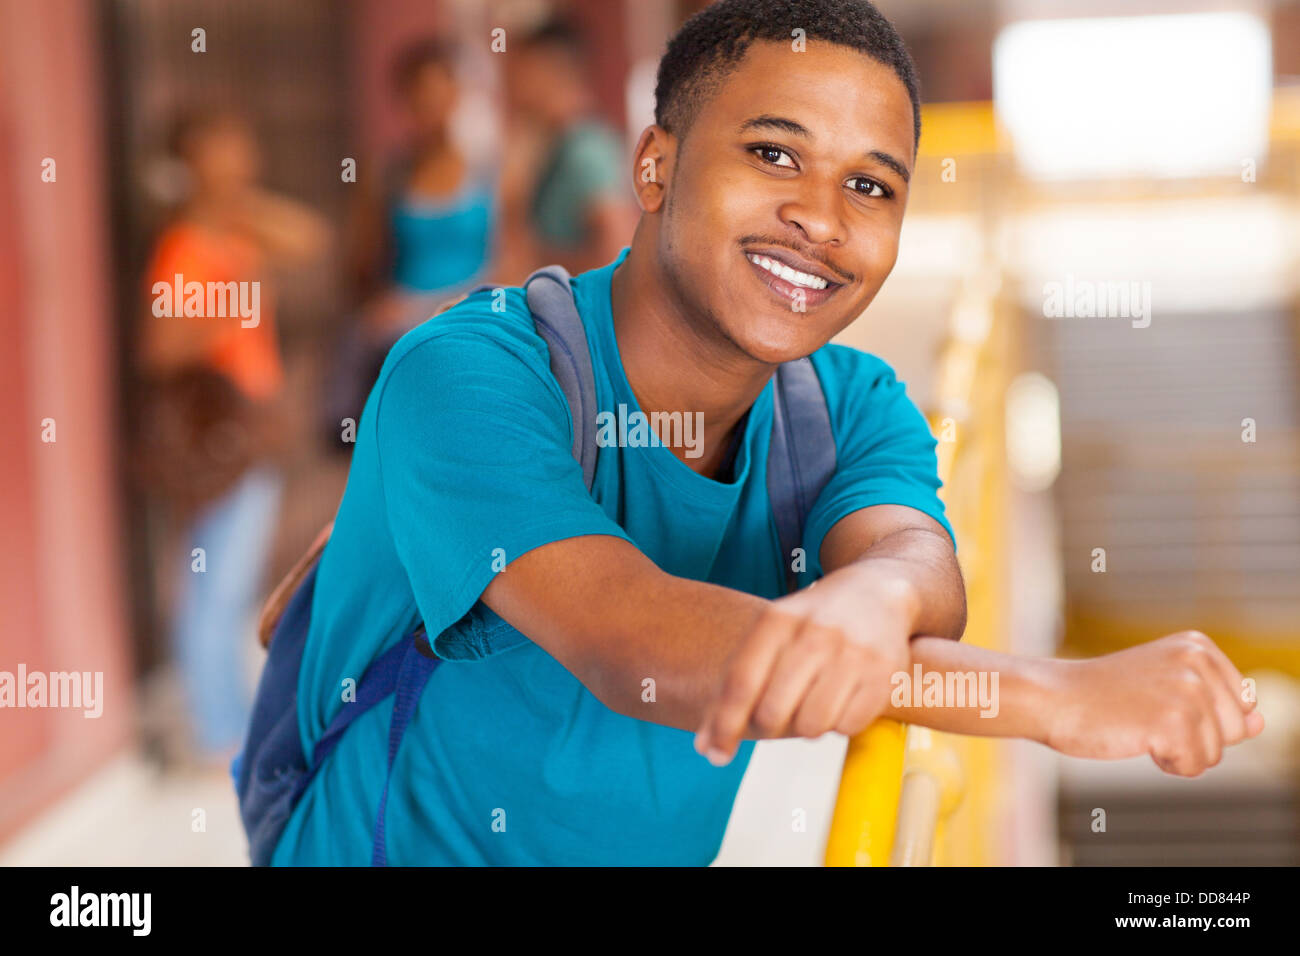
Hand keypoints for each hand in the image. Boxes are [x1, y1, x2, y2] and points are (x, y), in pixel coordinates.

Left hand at [692, 570, 915, 765]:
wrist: (876, 592)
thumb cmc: (812, 622)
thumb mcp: (771, 633)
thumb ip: (736, 683)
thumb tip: (706, 746)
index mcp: (777, 620)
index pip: (741, 682)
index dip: (723, 724)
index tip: (713, 754)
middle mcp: (816, 633)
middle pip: (772, 712)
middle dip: (767, 726)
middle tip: (775, 718)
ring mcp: (853, 653)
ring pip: (812, 726)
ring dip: (806, 727)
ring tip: (812, 703)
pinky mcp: (884, 673)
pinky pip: (848, 727)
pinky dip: (839, 723)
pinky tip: (841, 699)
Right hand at [1044, 630, 1263, 776]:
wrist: (1053, 697)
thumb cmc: (1105, 695)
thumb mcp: (1167, 687)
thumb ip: (1219, 704)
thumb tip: (1260, 724)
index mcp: (1198, 646)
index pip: (1242, 705)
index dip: (1203, 718)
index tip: (1158, 701)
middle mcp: (1198, 661)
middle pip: (1235, 730)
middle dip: (1195, 736)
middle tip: (1145, 715)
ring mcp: (1187, 691)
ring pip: (1216, 752)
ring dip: (1178, 752)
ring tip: (1139, 725)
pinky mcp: (1173, 721)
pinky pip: (1194, 767)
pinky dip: (1167, 764)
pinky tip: (1136, 739)